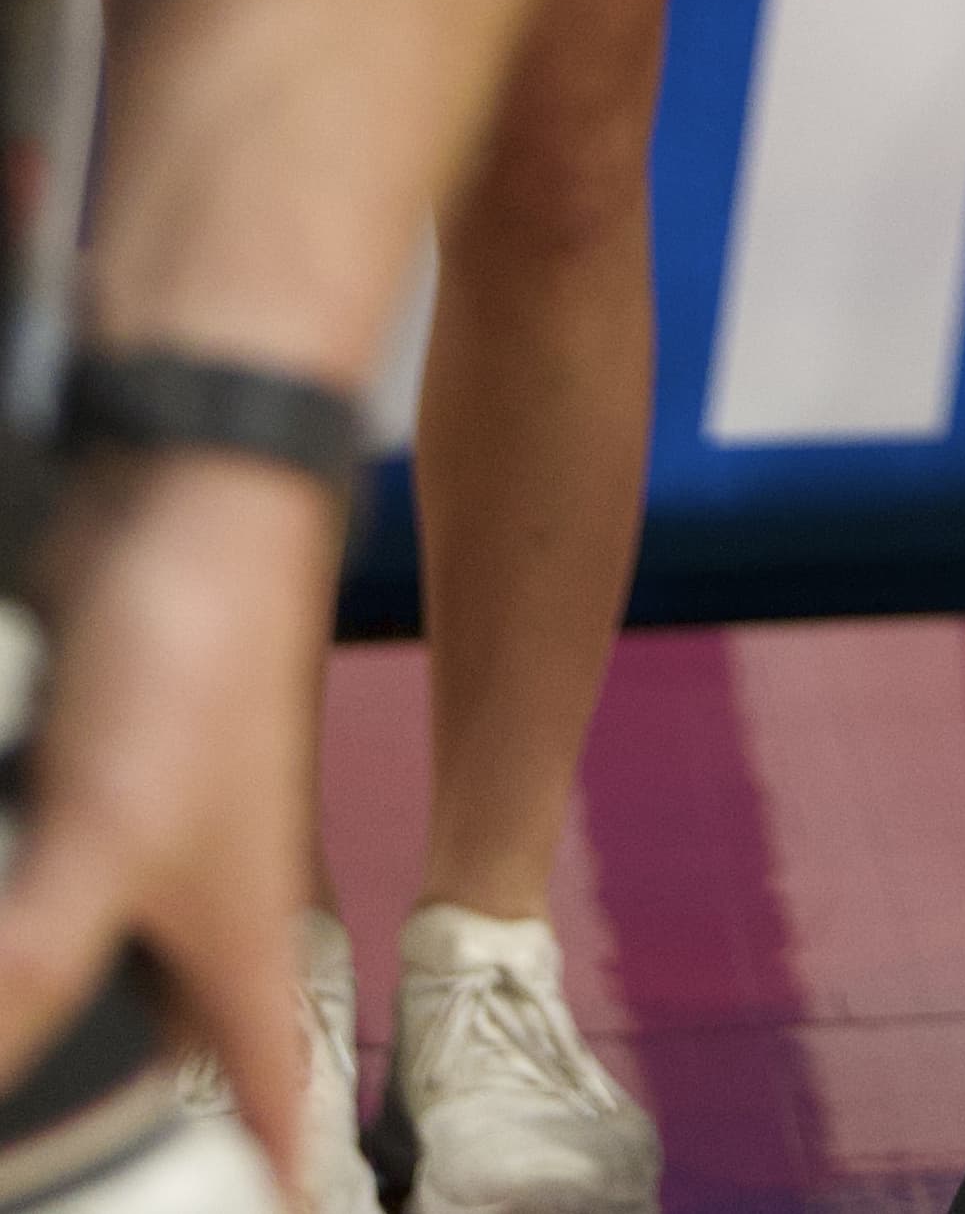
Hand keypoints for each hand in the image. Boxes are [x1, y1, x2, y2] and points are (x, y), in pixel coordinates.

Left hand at [0, 456, 343, 1158]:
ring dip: (12, 1040)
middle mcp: (190, 934)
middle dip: (70, 1147)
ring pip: (52, 1003)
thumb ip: (21, 991)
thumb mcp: (99, 853)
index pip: (273, 1140)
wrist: (181, 486)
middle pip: (141, 1093)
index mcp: (241, 971)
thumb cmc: (193, 660)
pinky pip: (15, 908)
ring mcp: (121, 868)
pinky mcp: (60, 809)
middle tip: (40, 1188)